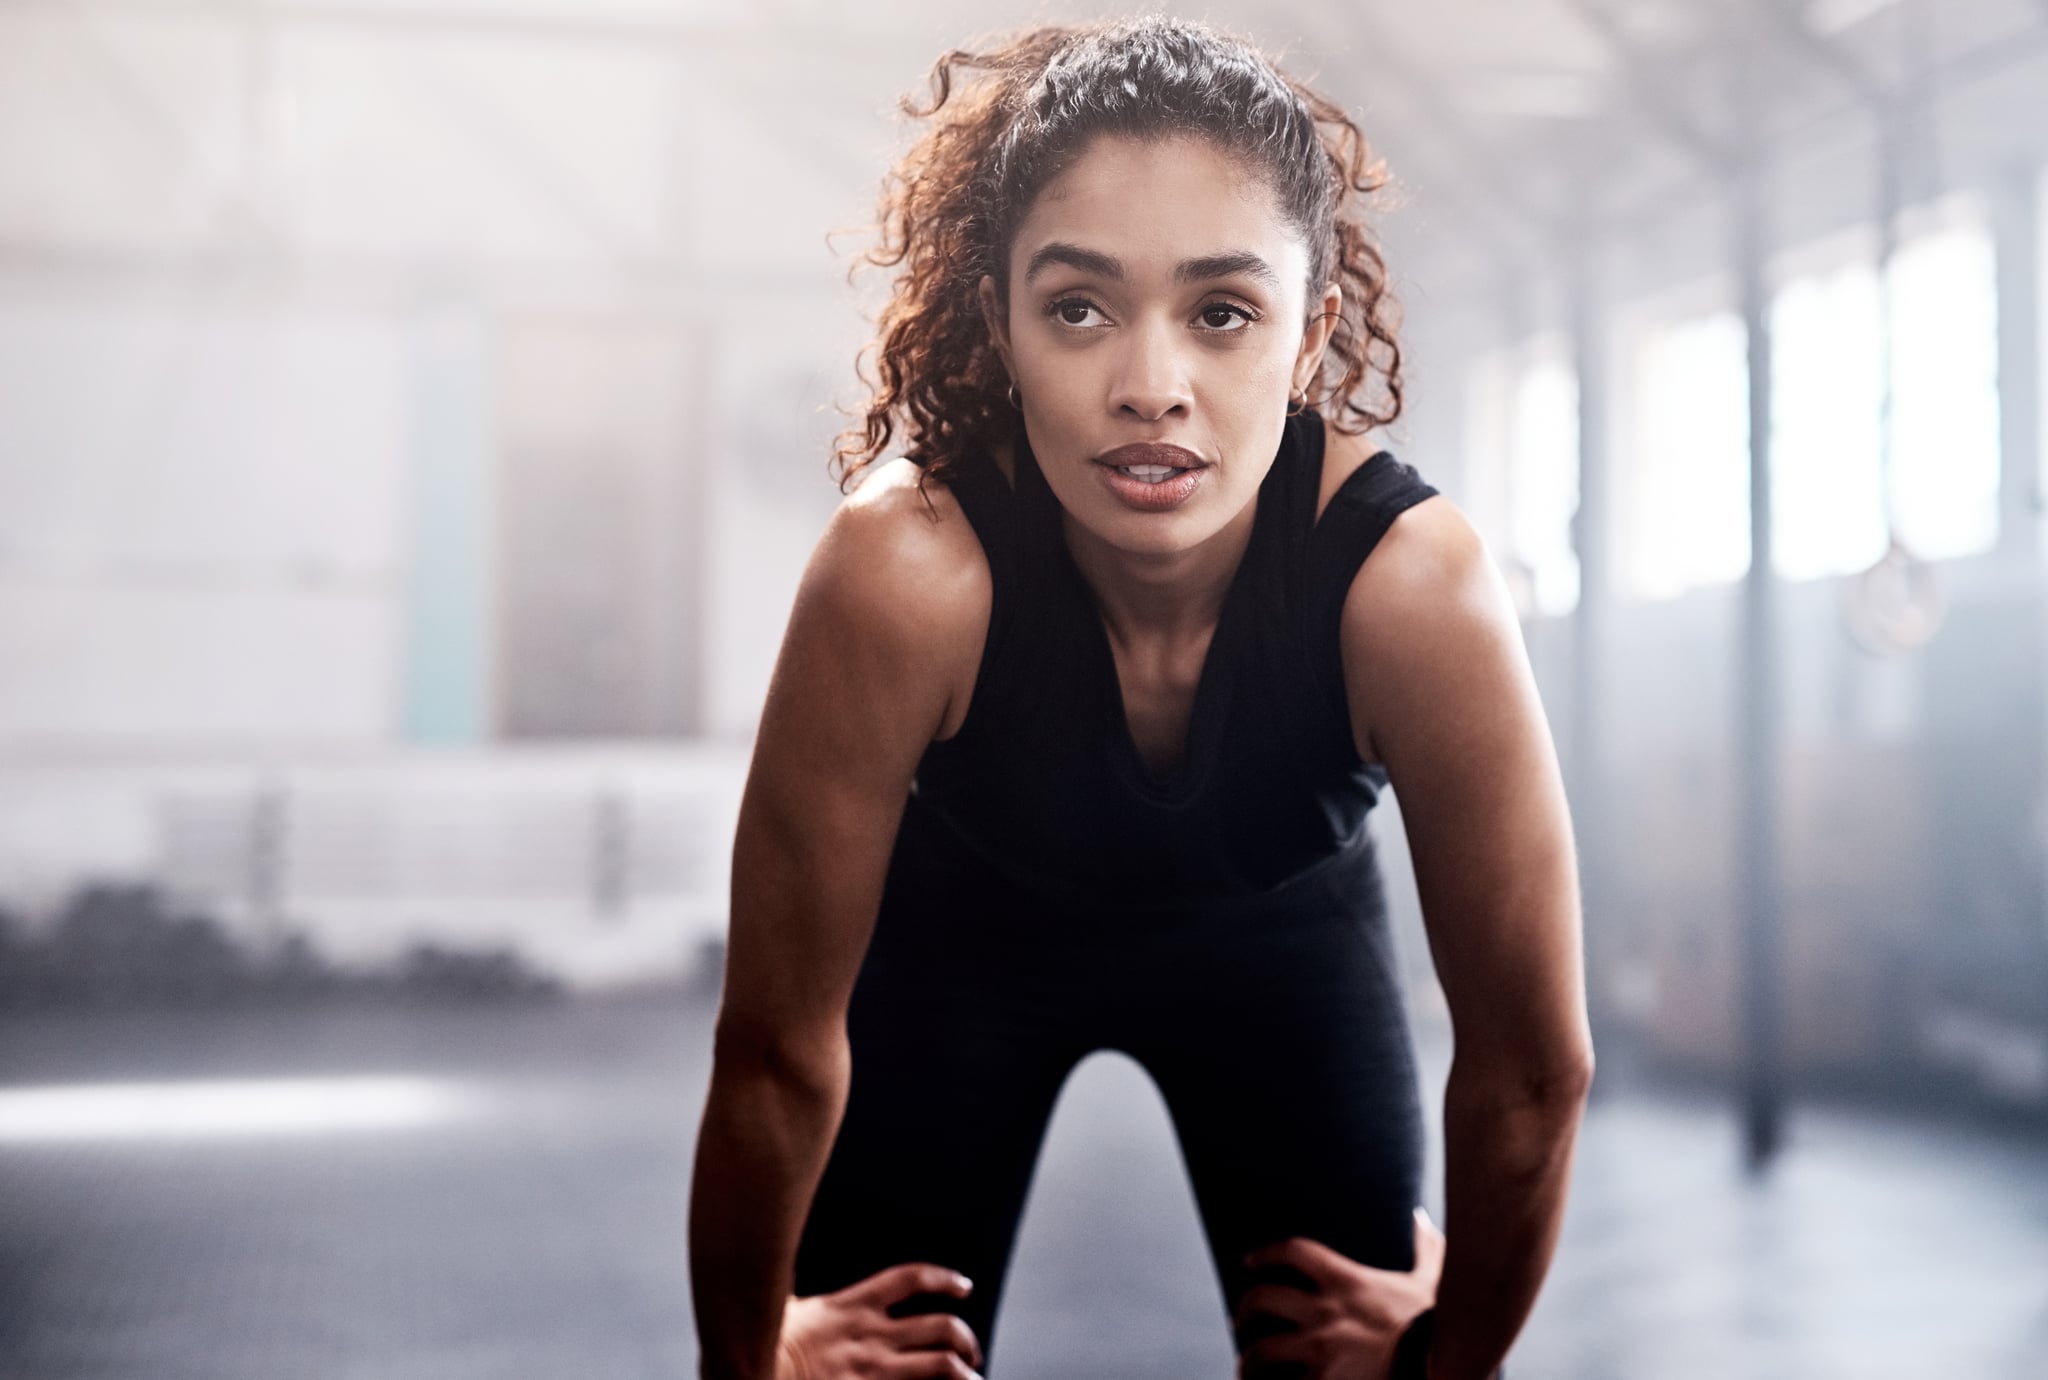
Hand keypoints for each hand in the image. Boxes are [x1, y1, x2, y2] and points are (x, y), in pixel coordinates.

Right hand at [777, 1262, 984, 1379]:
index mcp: (850, 1307)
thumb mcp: (780, 1311)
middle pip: (939, 1327)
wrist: (753, 1373)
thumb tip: (783, 1273)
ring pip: (940, 1365)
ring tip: (973, 1378)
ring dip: (964, 1373)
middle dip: (964, 1338)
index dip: (943, 1279)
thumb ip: (793, 1294)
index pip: (909, 1280)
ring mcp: (873, 1370)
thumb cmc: (763, 1347)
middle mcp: (870, 1336)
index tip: (962, 1286)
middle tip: (970, 1349)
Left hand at [1233, 1207, 1445, 1379]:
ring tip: (1246, 1364)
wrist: (1442, 1364)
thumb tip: (1419, 1216)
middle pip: (1263, 1299)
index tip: (1250, 1261)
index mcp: (1346, 1281)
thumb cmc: (1438, 1326)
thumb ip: (1425, 1249)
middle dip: (1246, 1308)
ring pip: (1262, 1351)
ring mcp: (1322, 1349)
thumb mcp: (1431, 1283)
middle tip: (1242, 1319)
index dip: (1266, 1253)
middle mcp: (1325, 1311)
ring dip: (1249, 1359)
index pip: (1293, 1251)